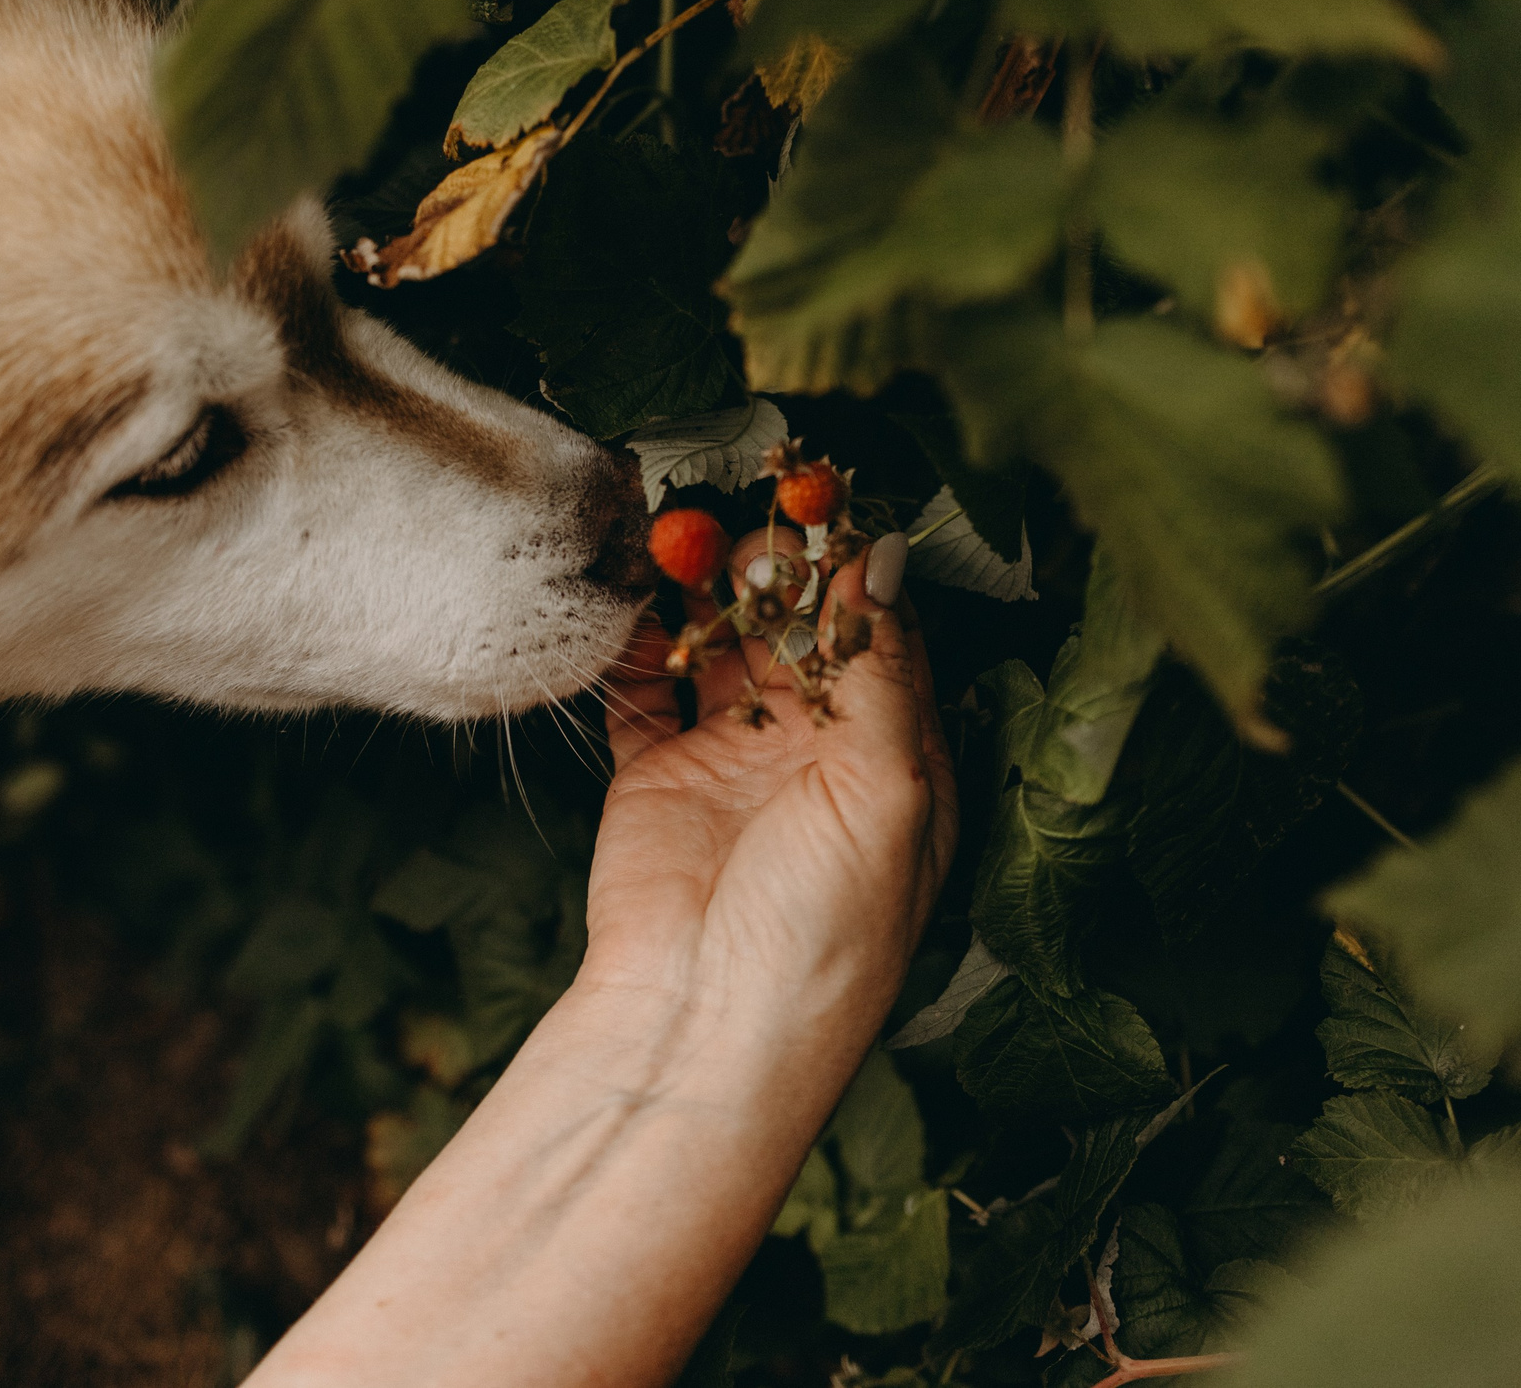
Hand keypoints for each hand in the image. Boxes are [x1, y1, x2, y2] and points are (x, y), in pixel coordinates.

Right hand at [244, 533, 956, 1387]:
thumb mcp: (887, 796)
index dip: (850, 563)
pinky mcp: (656, 772)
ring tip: (673, 526)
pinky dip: (631, 637)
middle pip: (794, 625)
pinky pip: (643, 685)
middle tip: (737, 510)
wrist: (703, 1026)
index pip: (879, 632)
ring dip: (696, 586)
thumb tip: (886, 555)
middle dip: (768, 564)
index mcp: (897, 756)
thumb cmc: (824, 935)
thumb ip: (882, 671)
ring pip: (716, 642)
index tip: (820, 494)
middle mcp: (819, 749)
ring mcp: (733, 757)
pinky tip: (623, 590)